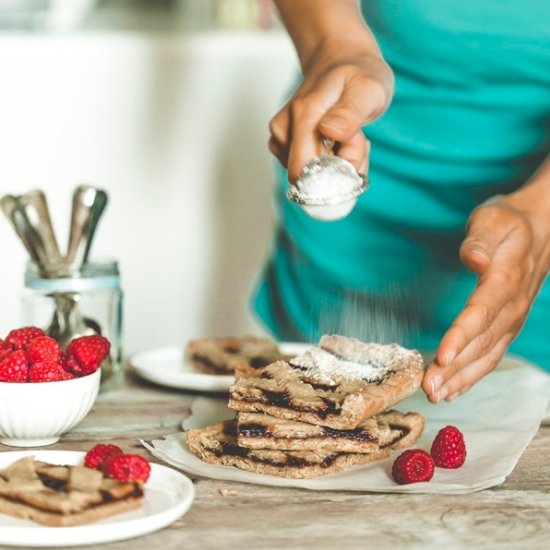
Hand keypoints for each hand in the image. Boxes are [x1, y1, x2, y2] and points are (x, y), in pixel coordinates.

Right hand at [269, 47, 393, 182]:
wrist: (340, 59)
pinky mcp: (281, 144)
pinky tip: (338, 140)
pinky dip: (330, 161)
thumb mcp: (368, 87)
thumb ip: (350, 112)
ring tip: (348, 134)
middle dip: (340, 165)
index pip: (303, 172)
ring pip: (310, 174)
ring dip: (338, 162)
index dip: (333, 173)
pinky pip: (308, 169)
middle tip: (357, 136)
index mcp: (303, 115)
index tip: (354, 149)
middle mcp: (284, 128)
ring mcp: (280, 137)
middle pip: (310, 175)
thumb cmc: (357, 73)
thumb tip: (329, 131)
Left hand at [423, 194, 549, 402]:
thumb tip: (473, 258)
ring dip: (461, 378)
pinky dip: (473, 375)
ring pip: (487, 355)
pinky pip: (492, 355)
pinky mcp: (508, 326)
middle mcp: (512, 306)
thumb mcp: (493, 219)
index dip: (462, 336)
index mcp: (506, 279)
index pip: (481, 312)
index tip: (442, 357)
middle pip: (481, 342)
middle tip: (429, 388)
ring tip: (437, 395)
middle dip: (455, 368)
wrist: (542, 229)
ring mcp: (512, 319)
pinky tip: (455, 389)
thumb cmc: (510, 223)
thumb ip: (481, 239)